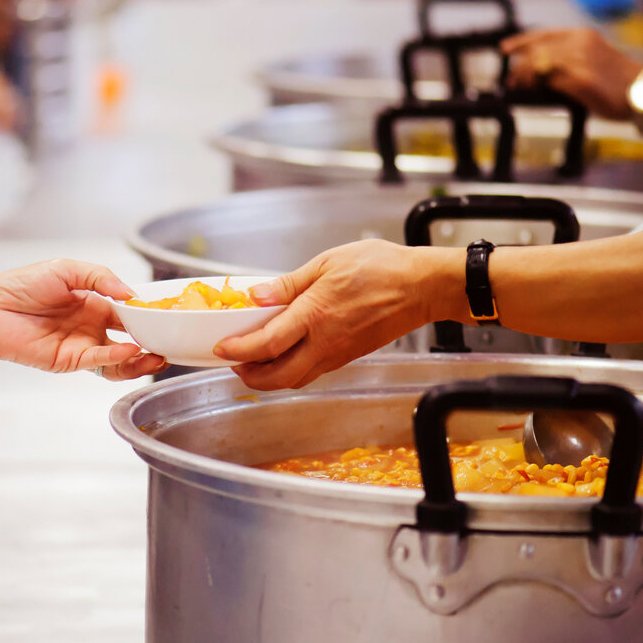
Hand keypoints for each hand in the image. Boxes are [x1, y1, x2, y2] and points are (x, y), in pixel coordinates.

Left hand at [0, 259, 165, 379]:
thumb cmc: (23, 285)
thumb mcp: (67, 269)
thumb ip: (101, 278)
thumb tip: (132, 294)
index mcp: (95, 304)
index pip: (130, 313)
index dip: (148, 316)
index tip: (167, 315)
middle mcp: (92, 328)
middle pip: (130, 340)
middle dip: (152, 343)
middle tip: (170, 341)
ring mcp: (82, 346)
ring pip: (119, 360)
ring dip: (140, 360)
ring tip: (157, 355)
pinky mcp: (68, 362)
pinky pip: (98, 363)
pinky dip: (116, 358)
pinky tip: (129, 350)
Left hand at [214, 240, 436, 389]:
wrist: (422, 287)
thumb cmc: (381, 268)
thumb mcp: (328, 262)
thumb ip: (288, 284)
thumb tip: (256, 295)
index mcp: (315, 314)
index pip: (267, 343)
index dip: (239, 351)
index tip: (221, 349)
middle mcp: (325, 342)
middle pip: (277, 376)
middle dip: (248, 375)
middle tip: (232, 362)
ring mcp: (337, 354)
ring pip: (294, 380)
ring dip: (268, 378)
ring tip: (252, 362)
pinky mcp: (347, 356)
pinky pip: (312, 373)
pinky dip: (290, 372)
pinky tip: (283, 356)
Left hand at [501, 28, 642, 119]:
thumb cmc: (618, 80)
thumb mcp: (592, 58)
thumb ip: (569, 57)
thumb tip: (537, 69)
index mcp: (583, 35)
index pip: (544, 34)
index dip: (521, 41)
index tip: (505, 49)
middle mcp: (581, 43)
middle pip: (537, 50)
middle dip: (519, 65)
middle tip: (511, 79)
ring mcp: (581, 60)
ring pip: (539, 63)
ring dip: (523, 76)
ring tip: (517, 86)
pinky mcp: (581, 80)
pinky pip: (549, 79)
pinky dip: (535, 84)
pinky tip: (531, 90)